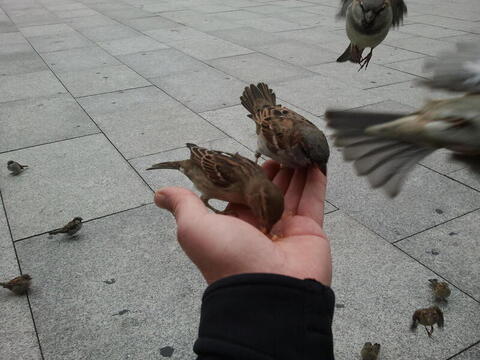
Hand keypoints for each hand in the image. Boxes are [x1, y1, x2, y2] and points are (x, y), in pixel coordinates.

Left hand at [154, 161, 331, 285]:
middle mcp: (260, 222)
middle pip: (269, 187)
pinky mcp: (310, 230)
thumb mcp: (194, 228)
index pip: (241, 188)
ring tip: (300, 144)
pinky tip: (318, 161)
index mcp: (234, 221)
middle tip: (281, 142)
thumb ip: (183, 205)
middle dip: (275, 166)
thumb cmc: (228, 257)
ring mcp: (287, 227)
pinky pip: (314, 200)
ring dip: (296, 168)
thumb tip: (159, 193)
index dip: (246, 169)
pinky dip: (317, 181)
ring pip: (293, 190)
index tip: (252, 150)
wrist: (268, 293)